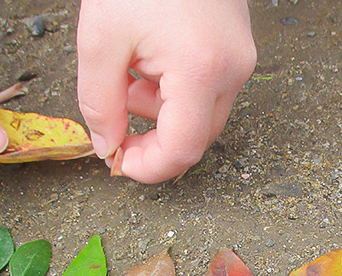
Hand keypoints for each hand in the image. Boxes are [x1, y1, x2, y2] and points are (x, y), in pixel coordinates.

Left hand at [76, 0, 255, 182]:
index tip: (118, 163)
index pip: (181, 149)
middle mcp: (232, 70)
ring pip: (201, 113)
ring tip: (129, 70)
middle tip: (114, 122)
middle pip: (196, 137)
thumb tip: (107, 145)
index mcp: (201, 69)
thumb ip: (99, 103)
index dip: (147, 168)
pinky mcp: (238, 48)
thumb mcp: (101, 40)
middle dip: (152, 137)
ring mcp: (241, 59)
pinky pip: (208, 87)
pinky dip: (174, 87)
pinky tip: (150, 58)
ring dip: (160, 108)